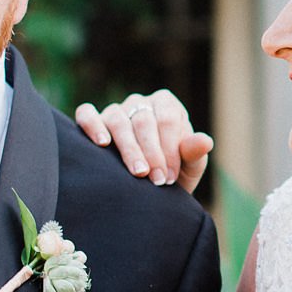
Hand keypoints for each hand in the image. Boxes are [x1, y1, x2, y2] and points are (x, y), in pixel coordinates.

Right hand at [74, 90, 212, 194]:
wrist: (148, 188)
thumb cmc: (171, 173)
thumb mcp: (189, 166)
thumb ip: (195, 153)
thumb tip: (205, 141)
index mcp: (167, 105)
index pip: (168, 120)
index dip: (170, 149)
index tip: (170, 177)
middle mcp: (140, 103)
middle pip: (144, 121)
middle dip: (152, 153)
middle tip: (156, 181)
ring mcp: (116, 110)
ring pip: (118, 119)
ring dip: (128, 148)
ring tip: (137, 172)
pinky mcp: (94, 119)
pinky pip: (86, 114)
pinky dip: (92, 125)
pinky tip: (102, 143)